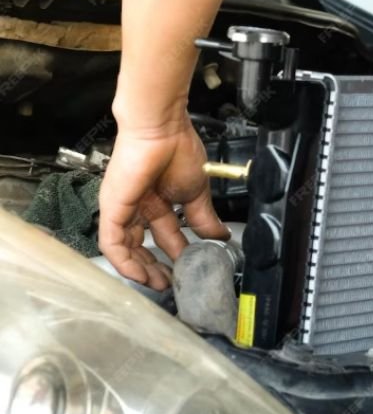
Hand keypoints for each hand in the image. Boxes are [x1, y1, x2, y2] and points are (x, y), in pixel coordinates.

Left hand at [98, 115, 229, 289]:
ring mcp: (123, 207)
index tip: (187, 271)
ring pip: (124, 248)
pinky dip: (124, 262)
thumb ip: (204, 218)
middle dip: (154, 268)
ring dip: (139, 269)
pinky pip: (112, 242)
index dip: (174, 256)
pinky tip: (139, 274)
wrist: (162, 129)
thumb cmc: (177, 149)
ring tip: (157, 284)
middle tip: (169, 284)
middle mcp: (137, 206)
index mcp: (158, 201)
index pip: (163, 236)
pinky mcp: (112, 207)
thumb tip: (220, 236)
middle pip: (140, 246)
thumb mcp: (197, 192)